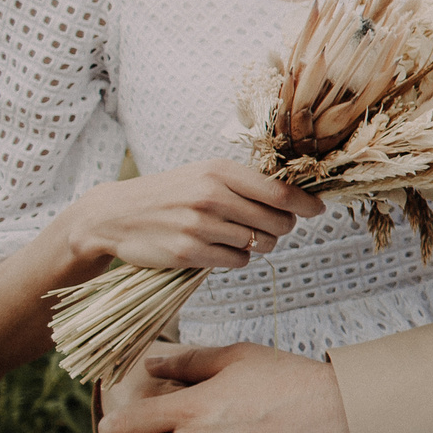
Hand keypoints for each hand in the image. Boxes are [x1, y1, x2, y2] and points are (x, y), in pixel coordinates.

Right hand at [72, 161, 324, 272]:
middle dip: (281, 228)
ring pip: (259, 244)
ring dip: (257, 244)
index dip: (305, 204)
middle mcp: (211, 196)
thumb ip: (246, 184)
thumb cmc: (171, 193)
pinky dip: (237, 258)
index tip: (317, 210)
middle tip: (268, 226)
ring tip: (236, 235)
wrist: (115, 215)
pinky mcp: (188, 253)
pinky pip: (238, 262)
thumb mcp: (204, 174)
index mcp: (219, 171)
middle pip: (277, 222)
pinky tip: (220, 248)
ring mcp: (199, 225)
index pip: (279, 191)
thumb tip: (297, 199)